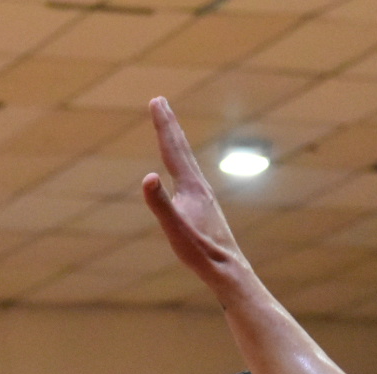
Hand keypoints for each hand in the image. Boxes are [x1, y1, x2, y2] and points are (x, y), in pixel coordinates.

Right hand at [141, 96, 248, 287]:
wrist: (229, 270)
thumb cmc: (201, 252)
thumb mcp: (175, 230)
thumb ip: (161, 204)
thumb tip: (148, 177)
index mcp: (191, 187)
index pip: (172, 149)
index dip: (163, 124)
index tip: (156, 100)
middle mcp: (200, 187)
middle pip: (181, 149)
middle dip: (169, 124)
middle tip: (160, 102)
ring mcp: (204, 197)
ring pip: (188, 162)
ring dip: (176, 142)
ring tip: (170, 130)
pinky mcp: (205, 209)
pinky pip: (190, 176)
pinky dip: (182, 164)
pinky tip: (183, 172)